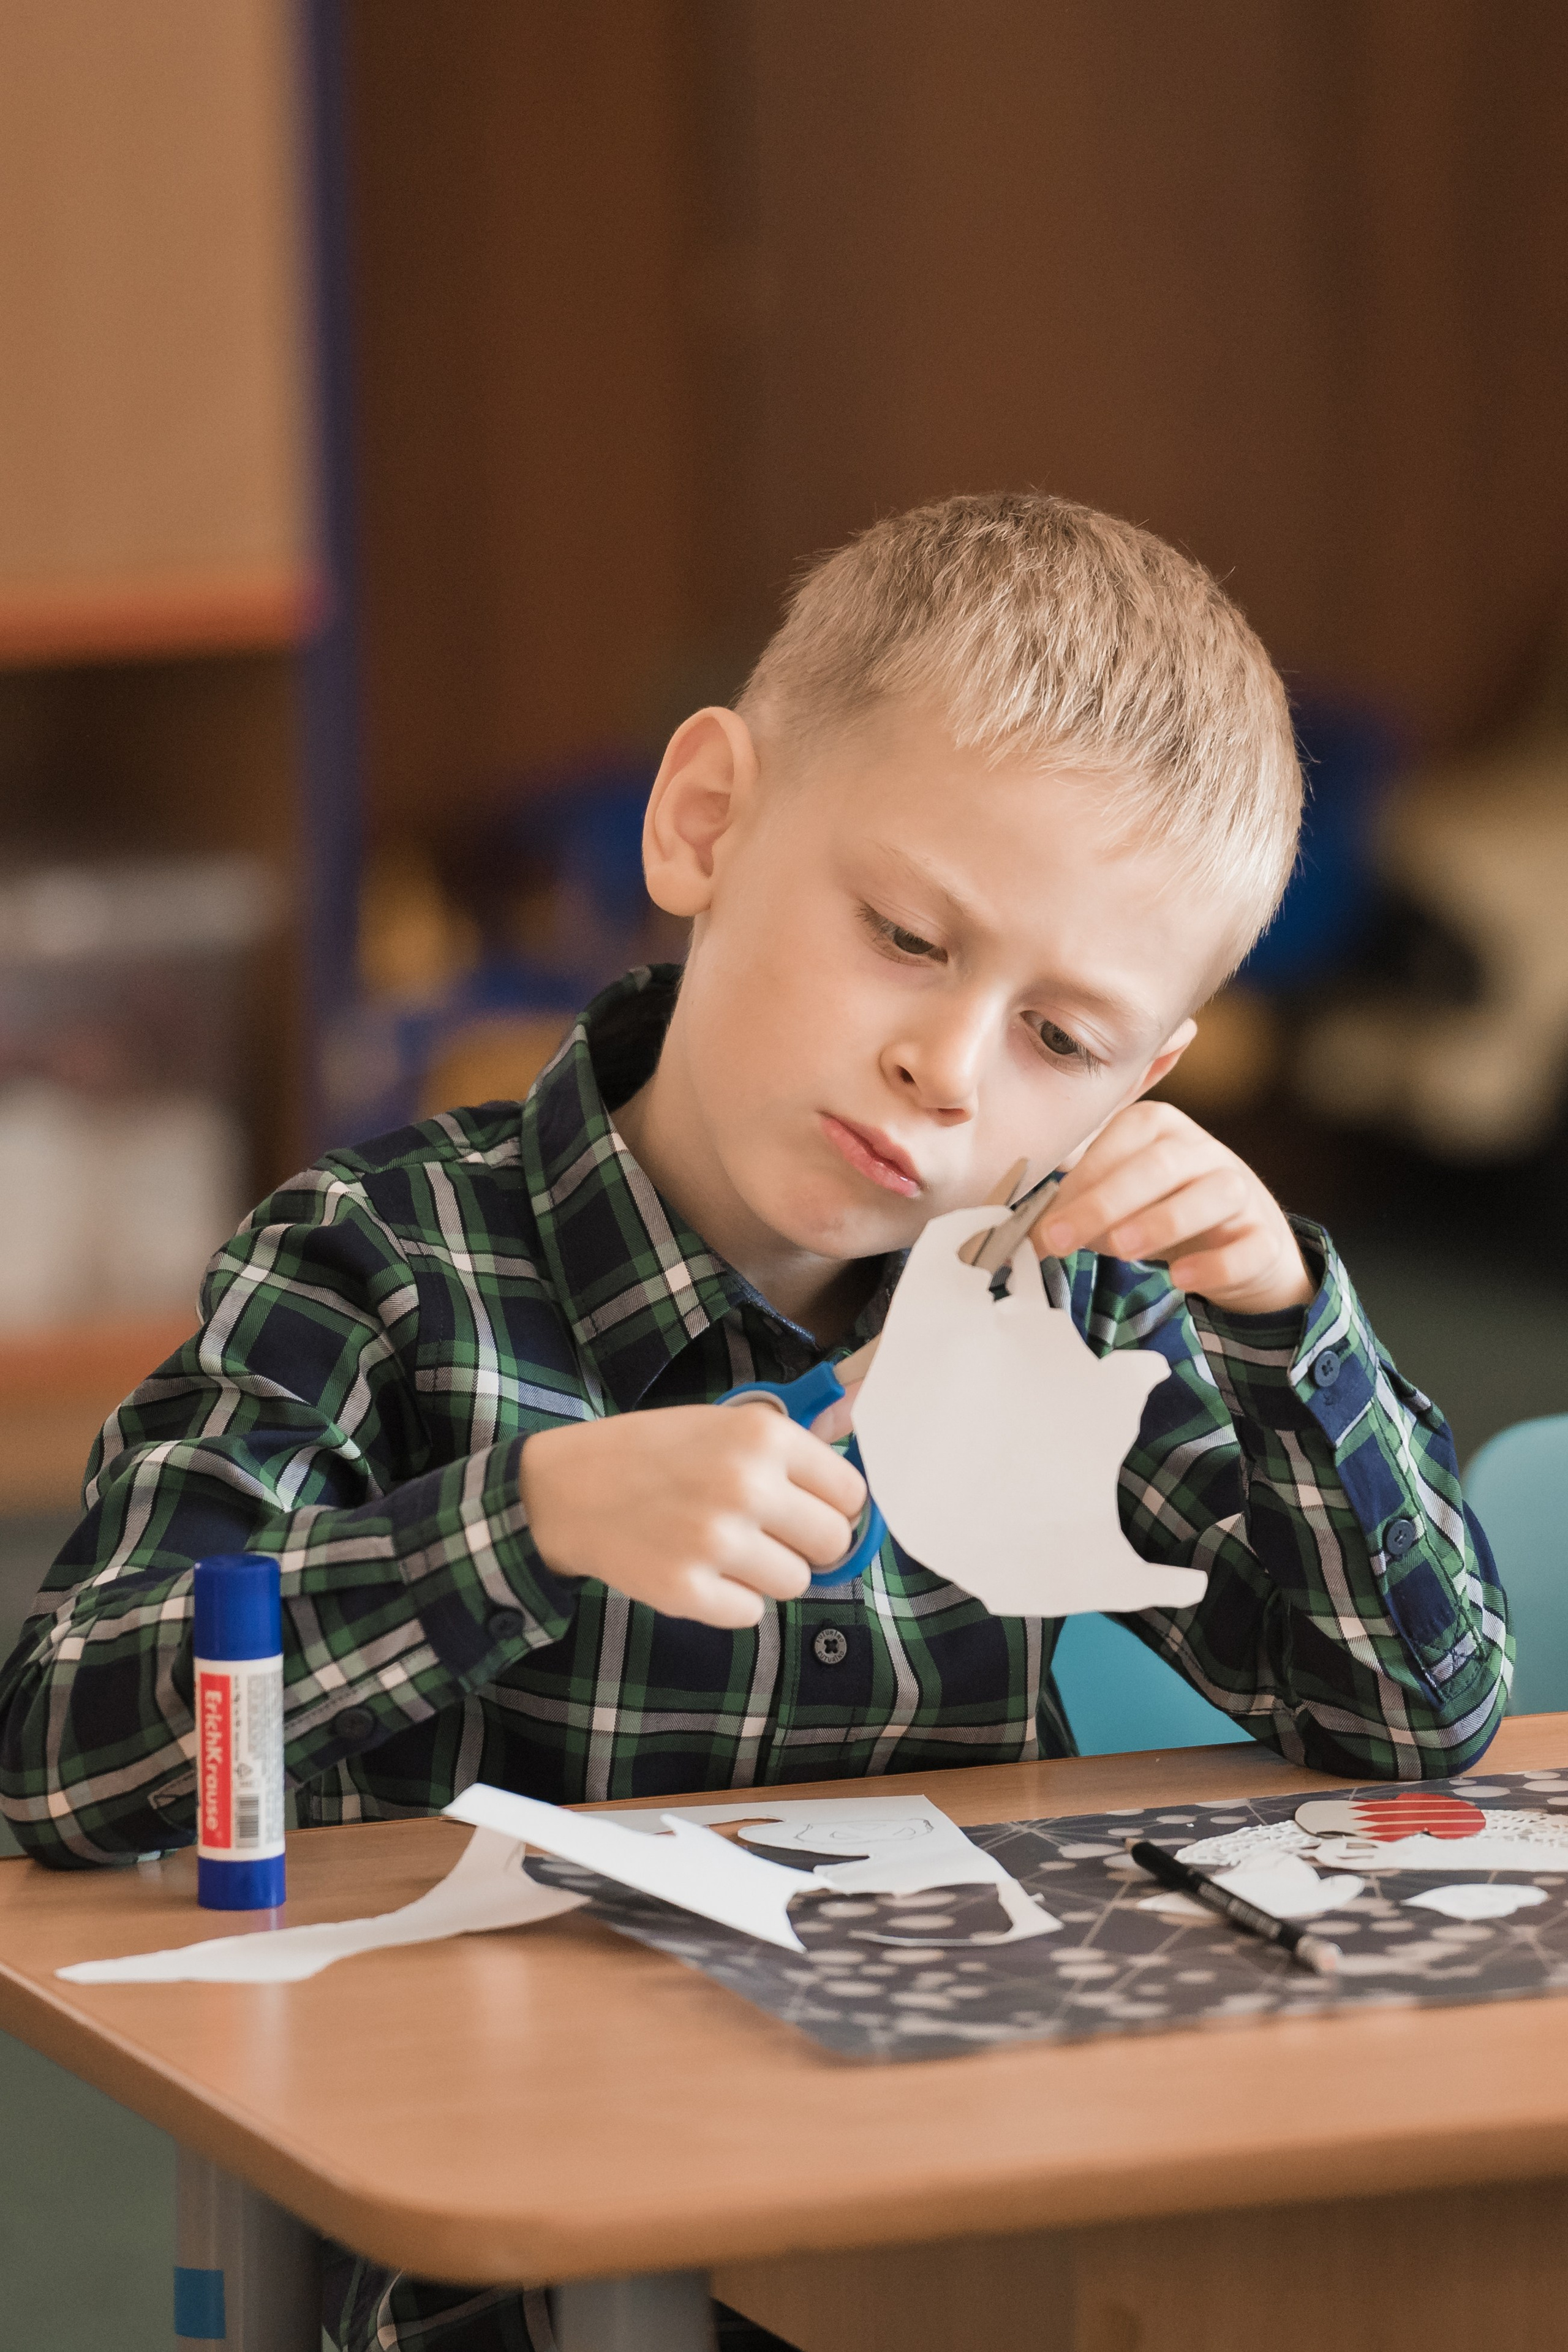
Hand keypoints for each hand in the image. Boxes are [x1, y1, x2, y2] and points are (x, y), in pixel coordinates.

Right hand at [519, 1404, 866, 1628]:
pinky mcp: (687, 1591)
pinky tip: (698, 1569)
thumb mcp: (723, 1423)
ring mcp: (716, 1541)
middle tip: (768, 1533)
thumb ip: (793, 1447)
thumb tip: (860, 1468)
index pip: (851, 1493)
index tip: (810, 1509)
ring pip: (796, 1583)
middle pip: (833, 1543)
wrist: (568, 1489)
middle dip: (807, 1543)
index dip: (834, 1506)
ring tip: (724, 1547)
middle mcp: (745, 1486)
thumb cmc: (654, 1454)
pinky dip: (730, 1600)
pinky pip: (750, 1613)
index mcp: (762, 1436)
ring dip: (767, 1573)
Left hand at [1032, 1101, 1313, 1315]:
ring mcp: (1240, 1191)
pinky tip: (1181, 1278)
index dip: (1081, 1181)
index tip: (1042, 1223)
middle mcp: (1204, 1152)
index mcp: (1161, 1128)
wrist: (1243, 1241)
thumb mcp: (1120, 1197)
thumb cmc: (1164, 1209)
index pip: (1121, 1141)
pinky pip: (1247, 1246)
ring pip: (1211, 1195)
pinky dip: (1215, 1263)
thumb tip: (1029, 1228)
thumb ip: (1078, 1202)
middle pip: (1159, 1166)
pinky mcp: (1264, 1238)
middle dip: (1104, 1203)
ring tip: (1120, 1249)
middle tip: (1060, 1240)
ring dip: (1163, 1220)